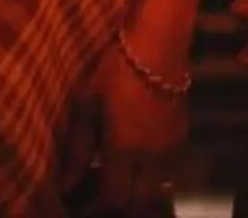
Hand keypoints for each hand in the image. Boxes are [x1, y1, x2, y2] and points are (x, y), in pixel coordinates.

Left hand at [80, 37, 188, 213]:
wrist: (158, 45)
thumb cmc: (115, 71)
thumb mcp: (87, 105)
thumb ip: (78, 149)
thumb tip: (65, 184)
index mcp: (124, 150)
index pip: (114, 197)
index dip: (98, 204)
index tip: (84, 201)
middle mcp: (151, 157)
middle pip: (139, 199)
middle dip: (121, 201)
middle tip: (104, 190)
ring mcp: (171, 147)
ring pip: (158, 187)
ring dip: (140, 189)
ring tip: (123, 176)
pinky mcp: (182, 135)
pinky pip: (170, 168)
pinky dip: (154, 173)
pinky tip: (141, 157)